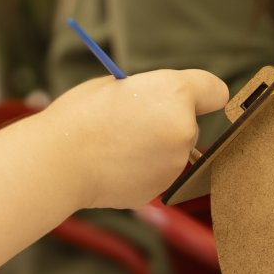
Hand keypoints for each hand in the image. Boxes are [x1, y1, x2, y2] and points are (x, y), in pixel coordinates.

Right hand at [41, 69, 228, 208]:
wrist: (58, 162)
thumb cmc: (79, 116)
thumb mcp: (115, 86)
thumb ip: (148, 92)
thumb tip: (158, 103)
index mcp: (175, 93)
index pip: (215, 91)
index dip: (201, 94)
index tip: (190, 99)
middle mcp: (184, 128)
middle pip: (191, 123)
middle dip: (169, 122)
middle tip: (132, 121)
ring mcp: (175, 162)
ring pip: (174, 151)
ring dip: (156, 148)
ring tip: (118, 146)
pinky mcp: (162, 188)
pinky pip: (159, 173)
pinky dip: (144, 170)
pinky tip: (115, 165)